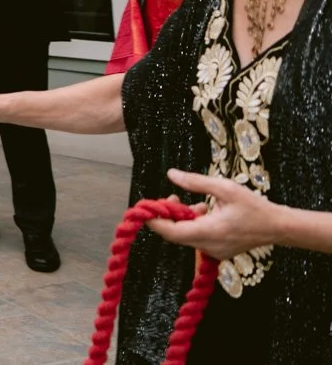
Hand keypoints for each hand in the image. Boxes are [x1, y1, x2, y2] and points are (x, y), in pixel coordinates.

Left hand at [147, 169, 285, 257]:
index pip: (171, 232)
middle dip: (168, 216)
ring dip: (183, 219)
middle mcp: (209, 246)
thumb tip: (171, 174)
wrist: (278, 227)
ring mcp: (214, 251)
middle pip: (175, 234)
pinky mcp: (218, 251)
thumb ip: (196, 182)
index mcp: (209, 232)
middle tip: (171, 198)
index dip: (155, 221)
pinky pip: (197, 238)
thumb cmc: (254, 207)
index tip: (147, 207)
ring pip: (186, 236)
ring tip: (195, 202)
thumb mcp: (225, 188)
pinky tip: (204, 210)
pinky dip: (194, 224)